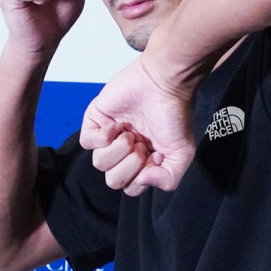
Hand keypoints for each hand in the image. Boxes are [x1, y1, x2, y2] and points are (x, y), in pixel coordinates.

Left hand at [80, 56, 195, 195]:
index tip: (155, 155)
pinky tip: (117, 125)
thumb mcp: (183, 153)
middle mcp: (123, 152)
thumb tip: (143, 180)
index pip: (131, 187)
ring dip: (119, 150)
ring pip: (99, 164)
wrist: (164, 83)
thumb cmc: (174, 114)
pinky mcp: (95, 120)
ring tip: (131, 134)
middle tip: (142, 144)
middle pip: (113, 180)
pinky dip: (103, 137)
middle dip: (129, 165)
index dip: (142, 177)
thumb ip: (169, 179)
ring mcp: (108, 137)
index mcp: (142, 162)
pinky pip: (87, 142)